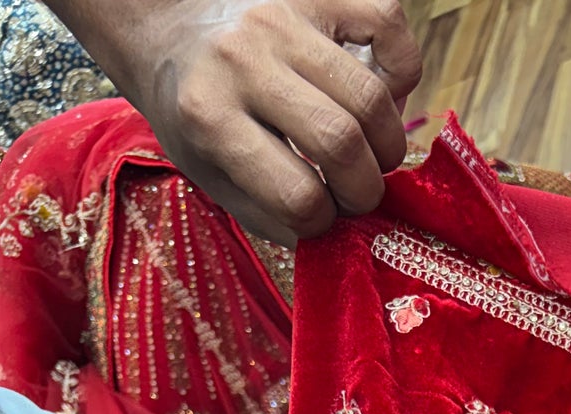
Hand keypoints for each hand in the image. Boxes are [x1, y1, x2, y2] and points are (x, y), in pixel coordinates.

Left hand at [50, 0, 421, 243]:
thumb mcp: (211, 174)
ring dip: (388, 143)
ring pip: (371, 95)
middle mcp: (243, 58)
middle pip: (340, 142)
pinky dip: (401, 69)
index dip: (323, 222)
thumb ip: (273, 214)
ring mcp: (282, 16)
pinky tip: (383, 89)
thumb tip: (344, 235)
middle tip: (356, 193)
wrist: (168, 30)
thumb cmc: (196, 114)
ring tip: (372, 152)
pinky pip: (388, 23)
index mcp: (209, 116)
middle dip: (364, 189)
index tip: (322, 217)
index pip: (297, 196)